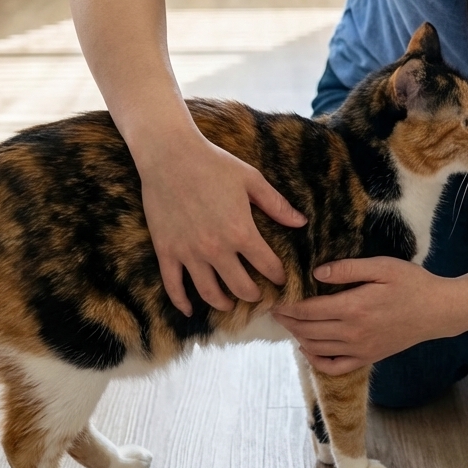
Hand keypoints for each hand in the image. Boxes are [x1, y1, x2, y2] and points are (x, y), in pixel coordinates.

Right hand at [138, 128, 306, 315]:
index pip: (267, 266)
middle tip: (258, 295)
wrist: (170, 156)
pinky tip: (189, 310)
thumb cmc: (214, 164)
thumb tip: (301, 223)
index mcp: (241, 232)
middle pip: (240, 287)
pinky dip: (181, 302)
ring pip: (209, 293)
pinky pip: (173, 286)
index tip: (281, 280)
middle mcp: (216, 249)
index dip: (278, 276)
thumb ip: (276, 205)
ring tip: (230, 302)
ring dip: (223, 302)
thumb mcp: (252, 180)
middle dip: (254, 295)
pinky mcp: (166, 251)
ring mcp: (189, 253)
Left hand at [273, 257, 461, 374]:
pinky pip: (334, 366)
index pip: (308, 310)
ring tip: (288, 323)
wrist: (438, 311)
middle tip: (275, 309)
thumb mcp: (382, 267)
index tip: (275, 298)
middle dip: (287, 320)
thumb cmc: (412, 283)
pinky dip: (315, 359)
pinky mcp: (368, 358)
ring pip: (316, 348)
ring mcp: (360, 349)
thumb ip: (348, 268)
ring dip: (297, 336)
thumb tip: (317, 273)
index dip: (288, 306)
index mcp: (354, 307)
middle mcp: (353, 333)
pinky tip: (308, 347)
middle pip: (307, 330)